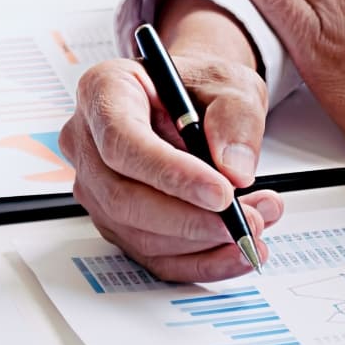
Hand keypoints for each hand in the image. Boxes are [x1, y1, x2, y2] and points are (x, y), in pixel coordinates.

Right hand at [63, 0, 284, 280]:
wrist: (193, 103)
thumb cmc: (199, 87)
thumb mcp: (229, 84)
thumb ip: (235, 119)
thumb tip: (235, 169)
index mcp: (103, 92)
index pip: (122, 141)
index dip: (169, 173)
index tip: (221, 193)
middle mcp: (87, 141)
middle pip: (122, 197)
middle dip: (190, 220)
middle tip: (245, 222)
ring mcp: (95, 186)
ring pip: (137, 233)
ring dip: (202, 241)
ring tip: (256, 223)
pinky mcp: (115, 220)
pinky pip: (151, 255)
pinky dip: (199, 260)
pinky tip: (235, 251)